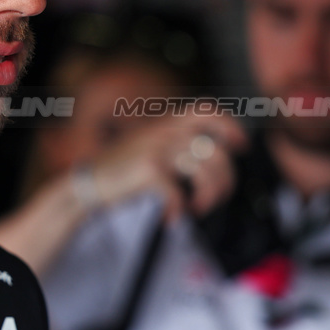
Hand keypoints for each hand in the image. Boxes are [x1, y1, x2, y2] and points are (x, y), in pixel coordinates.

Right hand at [81, 113, 247, 220]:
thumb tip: (213, 156)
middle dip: (225, 179)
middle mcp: (164, 131)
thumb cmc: (123, 169)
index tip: (241, 146)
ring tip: (197, 208)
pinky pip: (178, 192)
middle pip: (215, 150)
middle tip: (216, 197)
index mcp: (167, 123)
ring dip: (208, 195)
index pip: (206, 110)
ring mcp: (157, 149)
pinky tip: (172, 218)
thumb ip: (176, 142)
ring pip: (203, 170)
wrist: (89, 183)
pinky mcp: (148, 170)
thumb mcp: (150, 144)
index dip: (230, 126)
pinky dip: (179, 210)